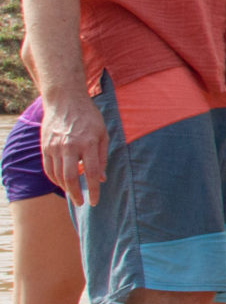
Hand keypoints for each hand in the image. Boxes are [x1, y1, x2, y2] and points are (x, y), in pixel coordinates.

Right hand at [39, 90, 107, 207]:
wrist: (65, 100)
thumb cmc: (89, 117)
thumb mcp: (103, 134)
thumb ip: (102, 157)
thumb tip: (101, 179)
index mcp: (89, 143)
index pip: (92, 172)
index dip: (93, 190)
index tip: (95, 202)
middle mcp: (70, 146)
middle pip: (71, 177)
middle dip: (76, 194)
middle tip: (81, 203)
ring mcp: (55, 146)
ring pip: (58, 175)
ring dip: (65, 188)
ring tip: (73, 194)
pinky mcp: (45, 146)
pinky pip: (49, 168)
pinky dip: (55, 179)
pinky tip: (62, 183)